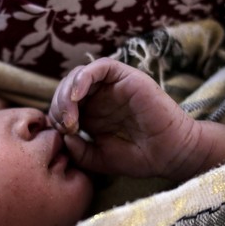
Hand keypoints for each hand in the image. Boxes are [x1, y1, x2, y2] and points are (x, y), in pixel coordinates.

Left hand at [49, 58, 201, 180]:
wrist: (170, 154)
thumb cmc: (139, 158)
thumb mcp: (98, 159)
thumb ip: (77, 150)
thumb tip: (62, 135)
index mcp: (91, 114)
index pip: (62, 105)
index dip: (54, 117)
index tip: (61, 136)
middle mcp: (100, 96)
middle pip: (66, 88)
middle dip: (58, 106)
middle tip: (65, 126)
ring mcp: (113, 86)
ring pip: (78, 75)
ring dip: (67, 93)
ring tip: (70, 116)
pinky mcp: (126, 76)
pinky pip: (99, 67)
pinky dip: (83, 78)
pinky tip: (77, 97)